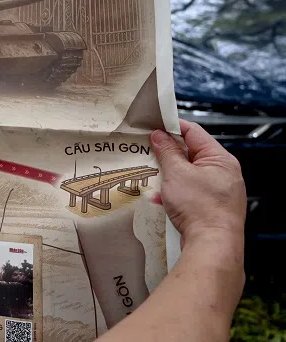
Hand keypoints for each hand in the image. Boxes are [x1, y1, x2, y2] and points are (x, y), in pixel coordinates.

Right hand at [151, 119, 245, 247]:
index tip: (152, 127)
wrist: (213, 245)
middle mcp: (224, 173)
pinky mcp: (212, 207)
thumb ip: (167, 151)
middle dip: (168, 154)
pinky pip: (190, 192)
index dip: (171, 127)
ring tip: (153, 177)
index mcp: (220, 159)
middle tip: (148, 152)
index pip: (194, 132)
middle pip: (191, 154)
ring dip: (169, 175)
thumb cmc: (200, 208)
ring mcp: (220, 191)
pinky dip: (175, 192)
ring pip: (189, 174)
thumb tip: (159, 135)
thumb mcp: (176, 173)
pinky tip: (161, 199)